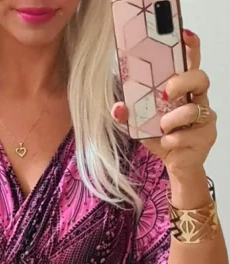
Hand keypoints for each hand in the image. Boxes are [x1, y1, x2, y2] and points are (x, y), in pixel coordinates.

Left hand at [112, 28, 216, 181]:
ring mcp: (204, 117)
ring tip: (162, 128)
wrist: (177, 166)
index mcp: (184, 91)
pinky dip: (171, 141)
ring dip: (172, 120)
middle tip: (166, 91)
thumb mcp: (142, 126)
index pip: (191, 64)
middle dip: (183, 81)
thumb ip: (129, 116)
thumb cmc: (163, 139)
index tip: (184, 37)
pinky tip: (168, 144)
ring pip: (193, 110)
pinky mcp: (205, 136)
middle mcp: (197, 100)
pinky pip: (186, 135)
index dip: (191, 48)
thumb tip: (116, 108)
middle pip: (201, 78)